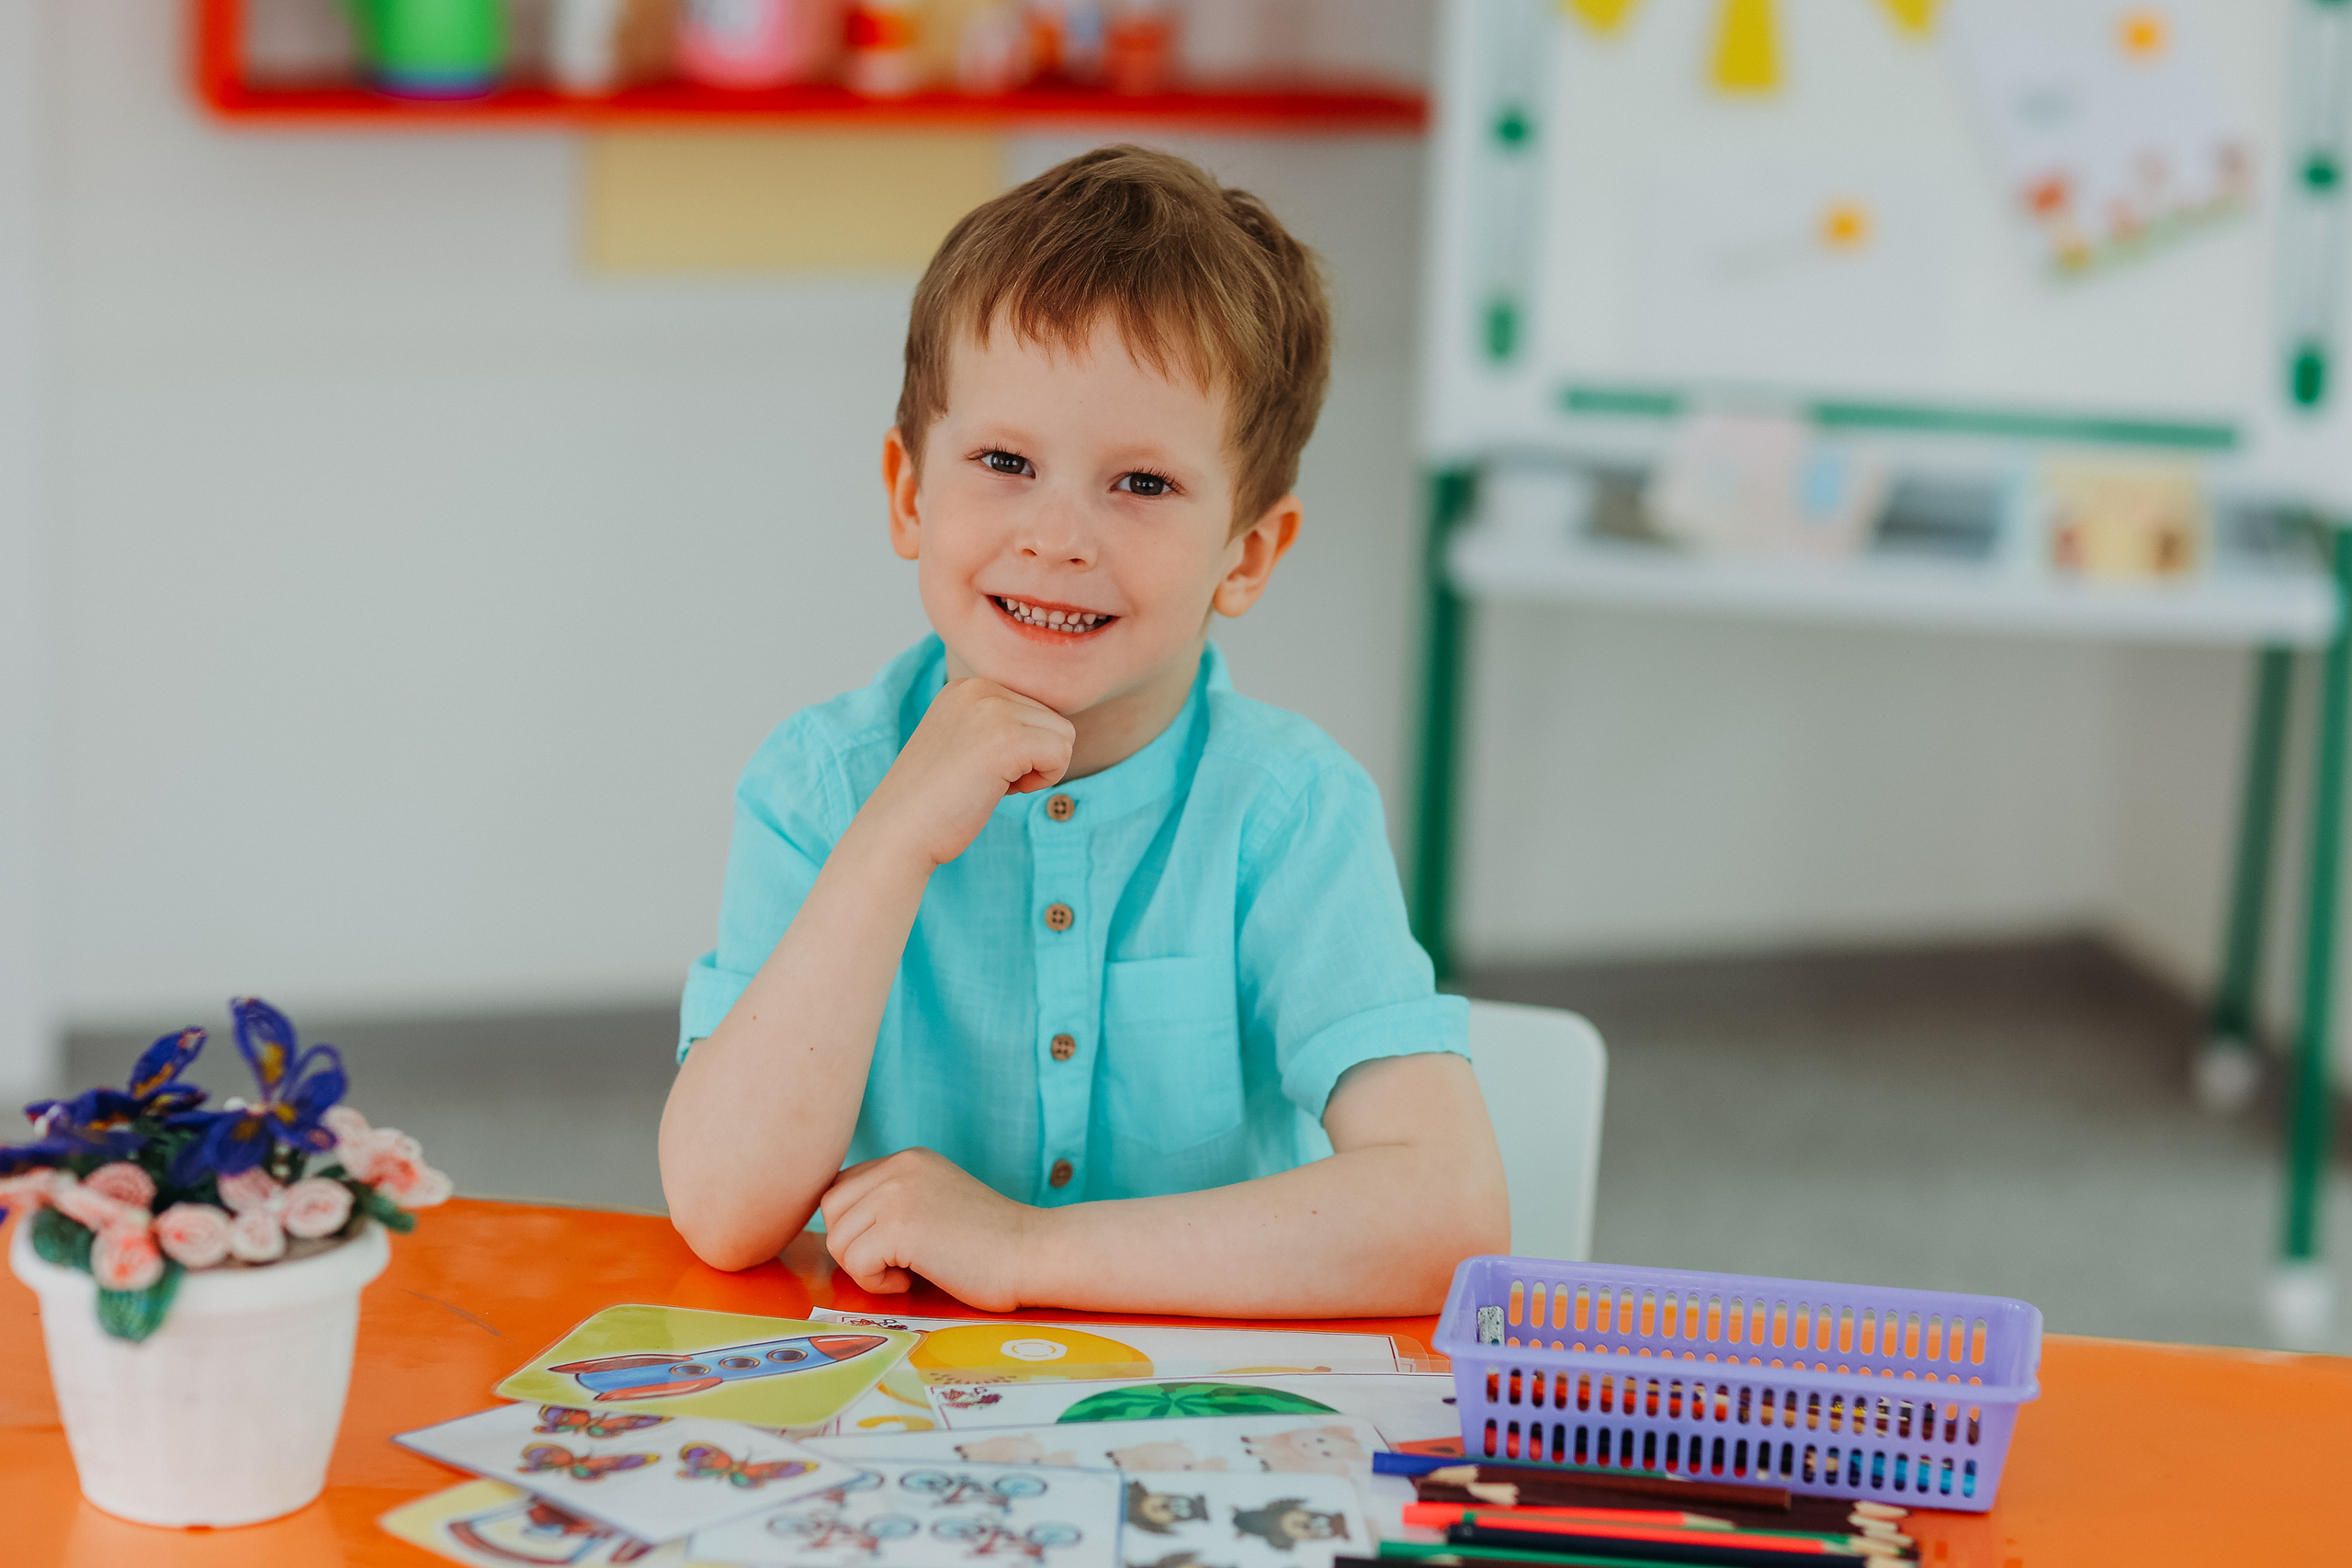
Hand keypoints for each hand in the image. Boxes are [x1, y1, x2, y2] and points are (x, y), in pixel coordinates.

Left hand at [820, 1148, 1039, 1311]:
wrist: (1033, 1254)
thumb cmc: (990, 1244)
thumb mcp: (935, 1201)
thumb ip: (894, 1201)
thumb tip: (839, 1227)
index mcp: (907, 1159)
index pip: (843, 1188)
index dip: (856, 1227)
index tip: (892, 1248)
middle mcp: (898, 1166)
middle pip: (831, 1210)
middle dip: (853, 1247)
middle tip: (896, 1263)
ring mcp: (897, 1194)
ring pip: (838, 1239)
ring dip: (866, 1267)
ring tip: (908, 1272)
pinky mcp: (900, 1227)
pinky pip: (855, 1264)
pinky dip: (877, 1283)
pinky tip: (912, 1280)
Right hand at [855, 678, 1075, 869]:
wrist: (898, 831)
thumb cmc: (933, 801)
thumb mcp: (965, 742)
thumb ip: (1001, 725)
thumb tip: (1059, 732)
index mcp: (967, 687)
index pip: (1034, 709)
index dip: (1020, 749)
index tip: (979, 768)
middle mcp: (980, 688)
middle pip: (1053, 719)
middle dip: (1031, 757)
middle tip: (985, 779)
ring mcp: (993, 709)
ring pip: (1063, 735)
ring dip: (1039, 769)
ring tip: (992, 783)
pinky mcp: (1007, 738)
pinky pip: (1061, 753)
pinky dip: (1043, 781)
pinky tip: (1002, 791)